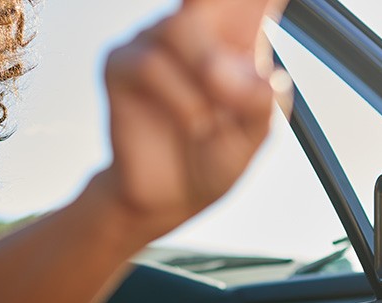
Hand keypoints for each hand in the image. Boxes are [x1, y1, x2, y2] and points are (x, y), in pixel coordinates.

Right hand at [98, 0, 289, 238]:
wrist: (168, 198)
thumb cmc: (213, 157)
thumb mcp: (255, 133)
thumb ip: (260, 101)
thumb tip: (242, 74)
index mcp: (240, 33)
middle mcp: (198, 25)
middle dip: (223, 30)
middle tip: (232, 81)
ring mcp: (155, 39)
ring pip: (183, 29)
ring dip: (206, 82)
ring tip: (210, 122)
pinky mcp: (121, 62)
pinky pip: (149, 64)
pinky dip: (177, 99)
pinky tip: (188, 123)